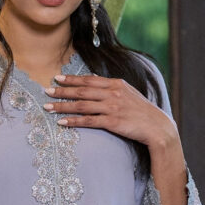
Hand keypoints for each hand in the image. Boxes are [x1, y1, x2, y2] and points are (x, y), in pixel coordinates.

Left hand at [44, 73, 178, 150]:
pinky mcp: (112, 122)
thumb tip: (96, 87)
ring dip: (63, 106)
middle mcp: (113, 93)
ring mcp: (112, 107)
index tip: (57, 78)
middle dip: (62, 91)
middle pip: (82, 90)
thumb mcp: (129, 94)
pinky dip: (74, 121)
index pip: (89, 80)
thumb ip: (113, 90)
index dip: (72, 79)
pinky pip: (88, 121)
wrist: (157, 127)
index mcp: (116, 84)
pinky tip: (62, 122)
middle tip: (47, 91)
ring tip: (48, 108)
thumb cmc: (142, 112)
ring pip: (82, 105)